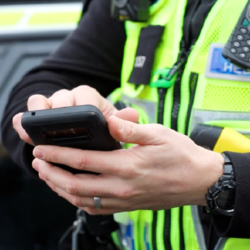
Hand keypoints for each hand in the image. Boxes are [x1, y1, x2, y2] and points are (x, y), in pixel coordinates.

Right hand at [12, 85, 137, 144]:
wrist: (84, 130)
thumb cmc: (100, 127)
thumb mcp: (113, 124)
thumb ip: (123, 121)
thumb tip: (133, 115)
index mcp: (88, 97)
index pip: (84, 96)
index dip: (81, 109)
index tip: (82, 123)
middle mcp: (69, 97)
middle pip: (60, 99)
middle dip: (59, 114)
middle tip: (60, 130)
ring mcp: (51, 105)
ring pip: (40, 103)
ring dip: (38, 116)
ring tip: (38, 131)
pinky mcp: (38, 115)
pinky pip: (28, 114)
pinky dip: (24, 123)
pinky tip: (26, 134)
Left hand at [32, 114, 223, 214]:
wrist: (199, 180)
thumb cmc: (181, 155)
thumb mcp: (158, 133)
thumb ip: (129, 129)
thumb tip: (108, 121)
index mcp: (128, 165)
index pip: (84, 160)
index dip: (59, 154)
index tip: (42, 149)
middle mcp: (122, 186)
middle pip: (76, 184)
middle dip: (52, 173)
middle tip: (38, 163)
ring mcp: (124, 200)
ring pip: (82, 200)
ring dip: (60, 188)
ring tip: (48, 176)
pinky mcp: (128, 206)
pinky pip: (95, 209)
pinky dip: (77, 201)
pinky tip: (71, 192)